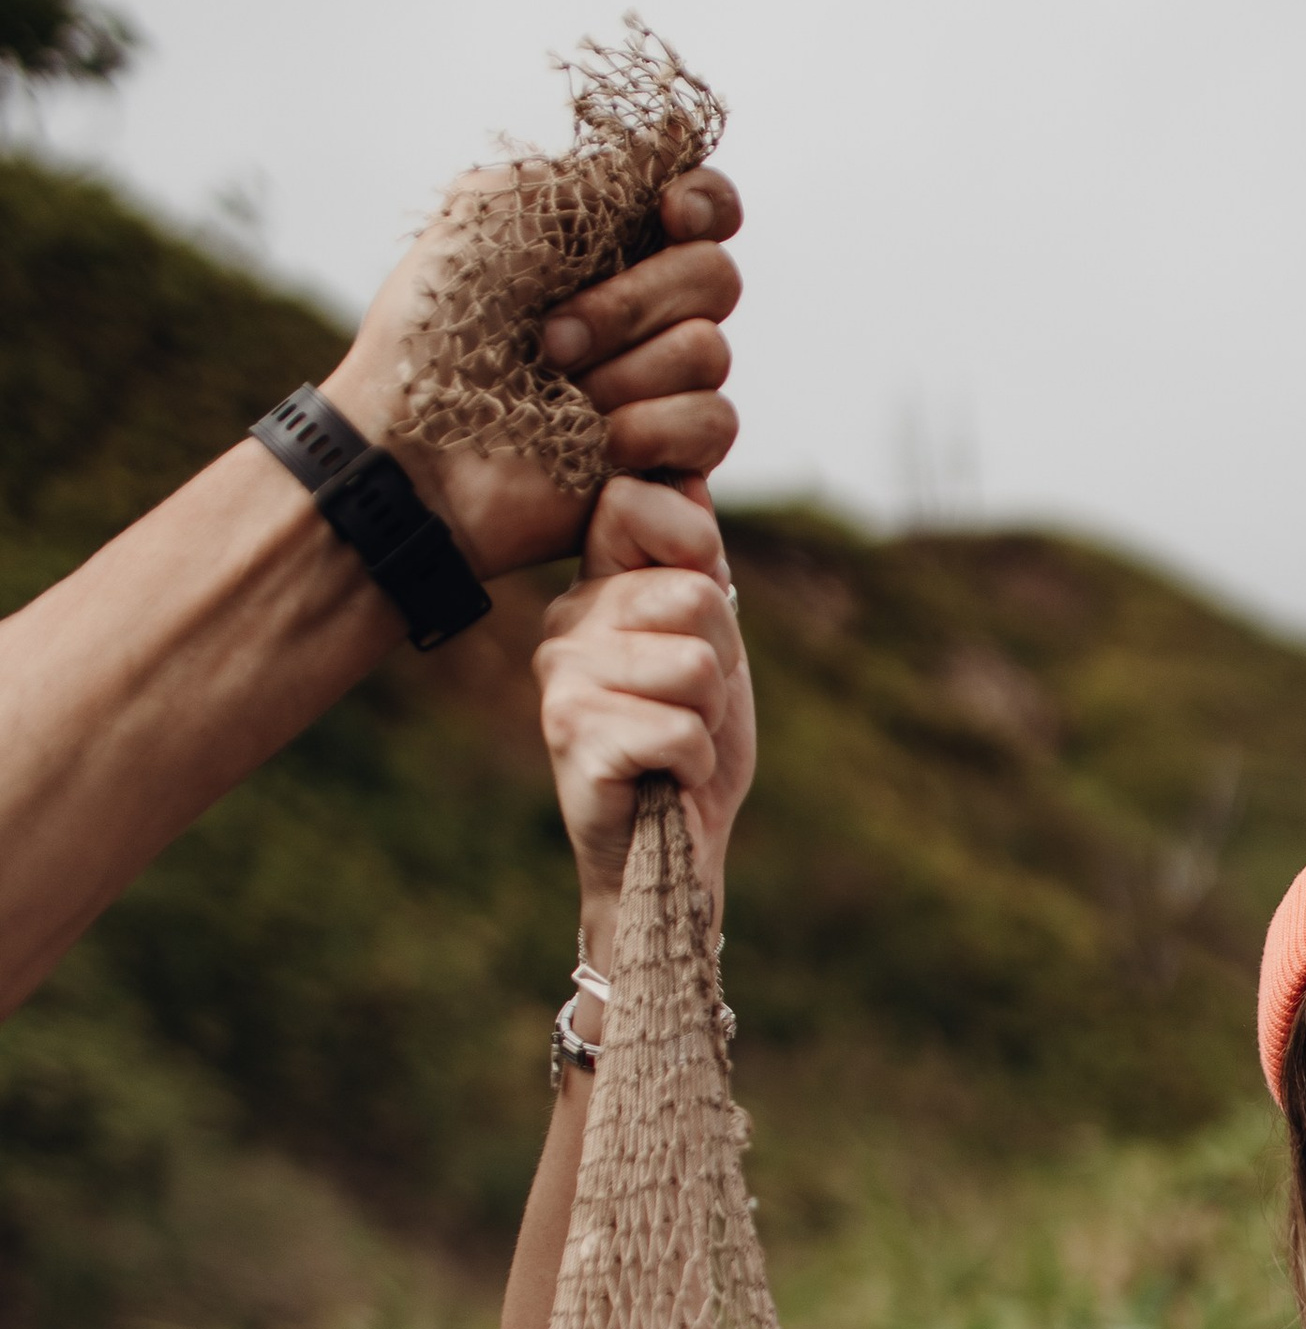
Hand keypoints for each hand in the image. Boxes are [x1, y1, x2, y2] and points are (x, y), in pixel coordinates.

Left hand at [321, 167, 742, 580]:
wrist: (416, 451)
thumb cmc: (431, 335)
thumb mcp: (484, 220)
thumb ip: (571, 184)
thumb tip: (652, 179)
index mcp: (609, 245)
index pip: (705, 206)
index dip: (706, 202)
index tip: (668, 215)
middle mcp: (647, 308)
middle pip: (716, 277)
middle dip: (630, 305)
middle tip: (549, 342)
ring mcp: (662, 382)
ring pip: (710, 352)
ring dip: (626, 374)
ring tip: (558, 398)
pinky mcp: (670, 453)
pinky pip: (713, 423)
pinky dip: (653, 429)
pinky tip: (600, 447)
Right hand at [530, 476, 756, 975]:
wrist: (670, 857)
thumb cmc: (691, 750)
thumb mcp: (711, 643)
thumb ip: (698, 562)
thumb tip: (692, 472)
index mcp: (595, 588)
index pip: (638, 502)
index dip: (696, 548)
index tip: (700, 615)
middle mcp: (566, 622)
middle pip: (694, 593)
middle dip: (720, 661)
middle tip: (690, 706)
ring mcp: (562, 680)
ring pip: (696, 665)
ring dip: (709, 717)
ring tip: (675, 744)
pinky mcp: (573, 739)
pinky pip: (681, 728)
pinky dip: (695, 762)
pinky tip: (665, 777)